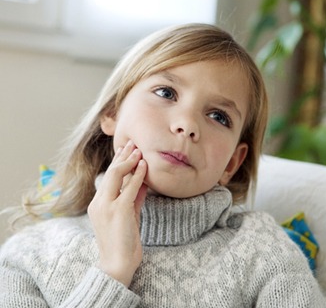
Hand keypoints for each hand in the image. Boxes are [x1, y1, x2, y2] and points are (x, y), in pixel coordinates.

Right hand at [88, 140, 147, 286]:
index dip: (118, 162)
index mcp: (98, 204)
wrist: (117, 264)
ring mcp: (107, 206)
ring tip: (139, 149)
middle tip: (132, 143)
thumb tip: (143, 181)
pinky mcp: (119, 211)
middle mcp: (99, 202)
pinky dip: (138, 175)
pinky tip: (144, 165)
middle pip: (111, 172)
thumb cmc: (123, 241)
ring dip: (129, 160)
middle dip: (122, 156)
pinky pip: (130, 187)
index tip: (126, 150)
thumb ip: (134, 197)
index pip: (108, 177)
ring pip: (117, 175)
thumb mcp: (129, 215)